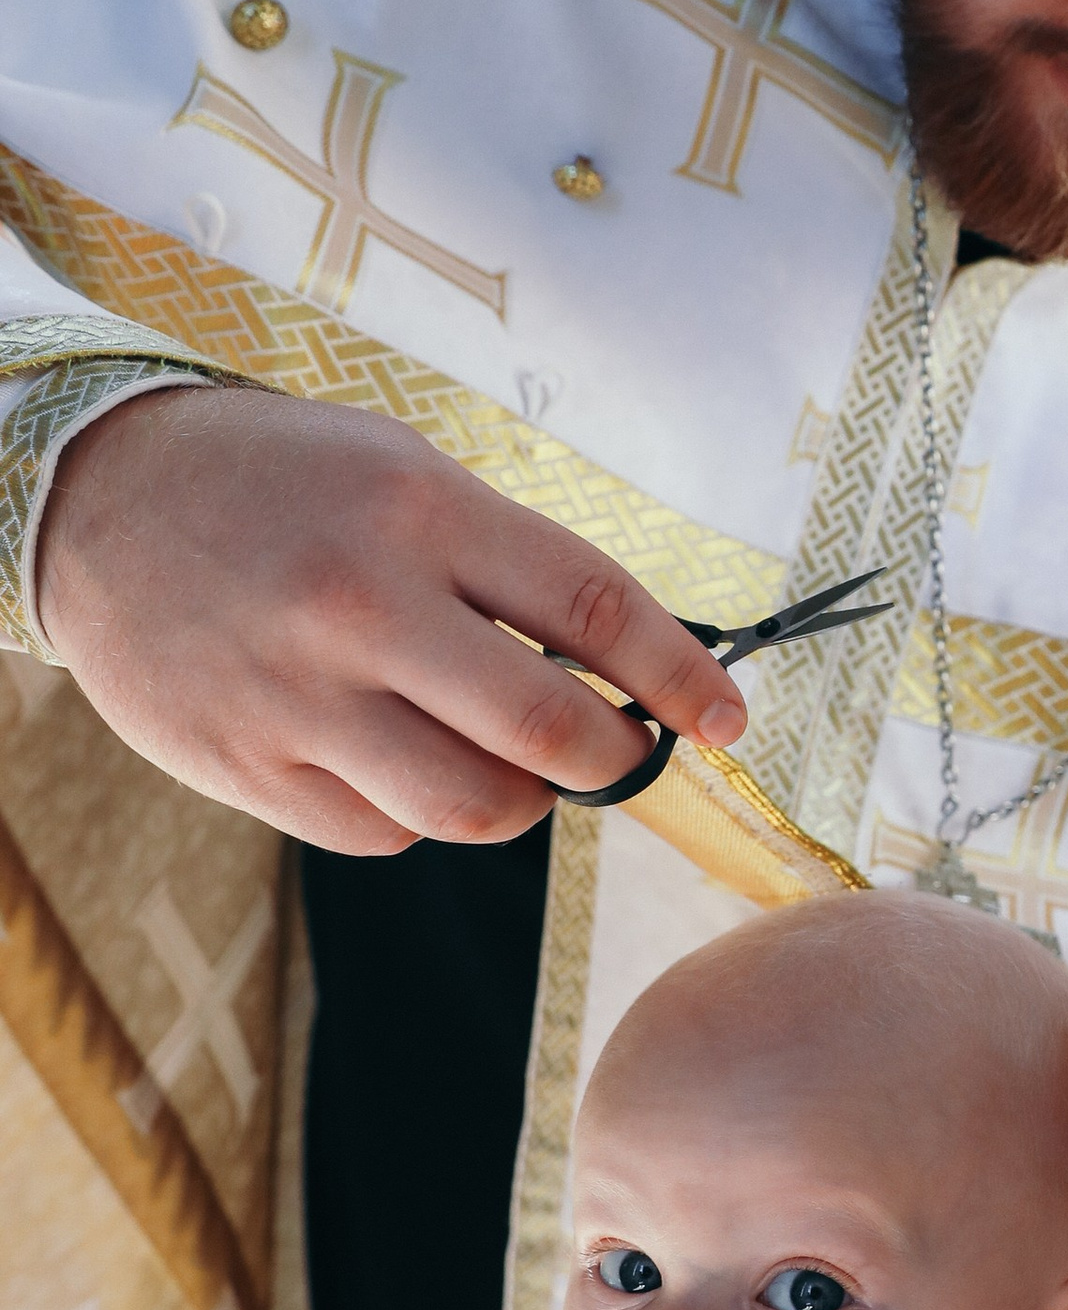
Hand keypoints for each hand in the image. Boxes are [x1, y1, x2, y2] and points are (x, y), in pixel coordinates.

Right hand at [35, 385, 743, 852]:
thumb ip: (508, 566)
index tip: (730, 720)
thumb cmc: (284, 484)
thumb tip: (629, 667)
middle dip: (617, 761)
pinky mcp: (244, 767)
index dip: (684, 675)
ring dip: (522, 802)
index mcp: (420, 511)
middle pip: (551, 735)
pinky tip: (396, 757)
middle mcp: (361, 605)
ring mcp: (297, 696)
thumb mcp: (403, 473)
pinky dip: (417, 816)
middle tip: (620, 754)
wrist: (95, 498)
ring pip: (474, 810)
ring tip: (506, 761)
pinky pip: (382, 836)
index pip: (594, 606)